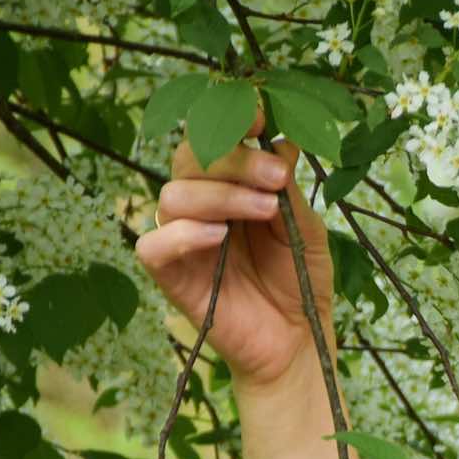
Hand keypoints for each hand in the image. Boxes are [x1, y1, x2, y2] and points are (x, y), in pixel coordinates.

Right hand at [136, 107, 333, 388]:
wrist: (299, 341)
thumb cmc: (300, 280)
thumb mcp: (305, 228)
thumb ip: (289, 188)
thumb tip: (284, 140)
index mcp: (230, 186)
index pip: (212, 139)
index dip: (231, 123)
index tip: (262, 117)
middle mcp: (201, 206)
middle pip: (189, 158)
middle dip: (234, 160)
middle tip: (276, 177)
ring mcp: (183, 240)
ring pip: (173, 195)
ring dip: (220, 195)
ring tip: (264, 211)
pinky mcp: (170, 277)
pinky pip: (153, 245)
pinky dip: (183, 234)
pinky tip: (220, 237)